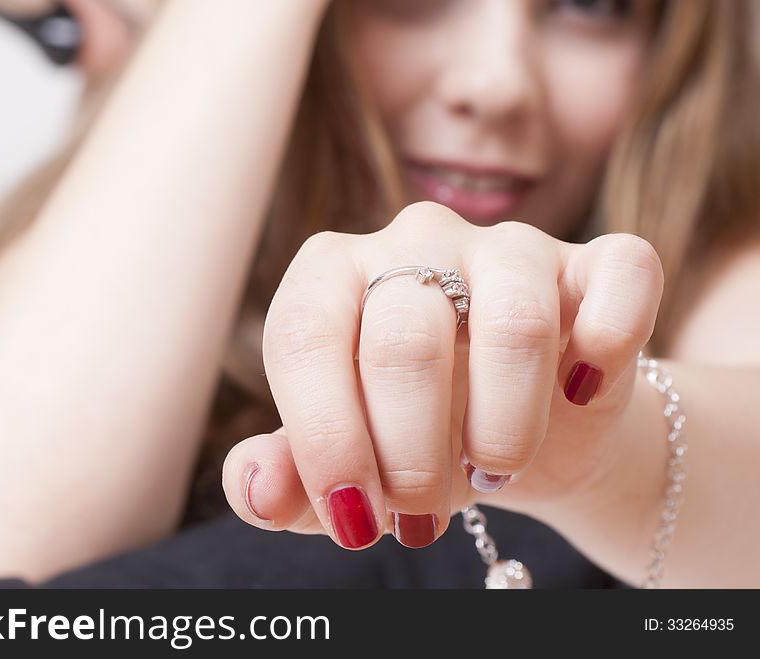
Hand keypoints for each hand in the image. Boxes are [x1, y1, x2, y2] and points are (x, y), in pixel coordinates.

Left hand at [222, 202, 663, 548]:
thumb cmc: (413, 443)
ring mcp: (506, 245)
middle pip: (404, 340)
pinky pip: (621, 275)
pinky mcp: (594, 262)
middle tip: (421, 509)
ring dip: (505, 427)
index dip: (325, 439)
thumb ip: (287, 479)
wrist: (521, 437)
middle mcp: (412, 240)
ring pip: (513, 323)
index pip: (304, 338)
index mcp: (328, 276)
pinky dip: (606, 346)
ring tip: (492, 465)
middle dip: (413, 454)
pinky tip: (580, 390)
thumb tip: (256, 490)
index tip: (353, 518)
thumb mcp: (345, 470)